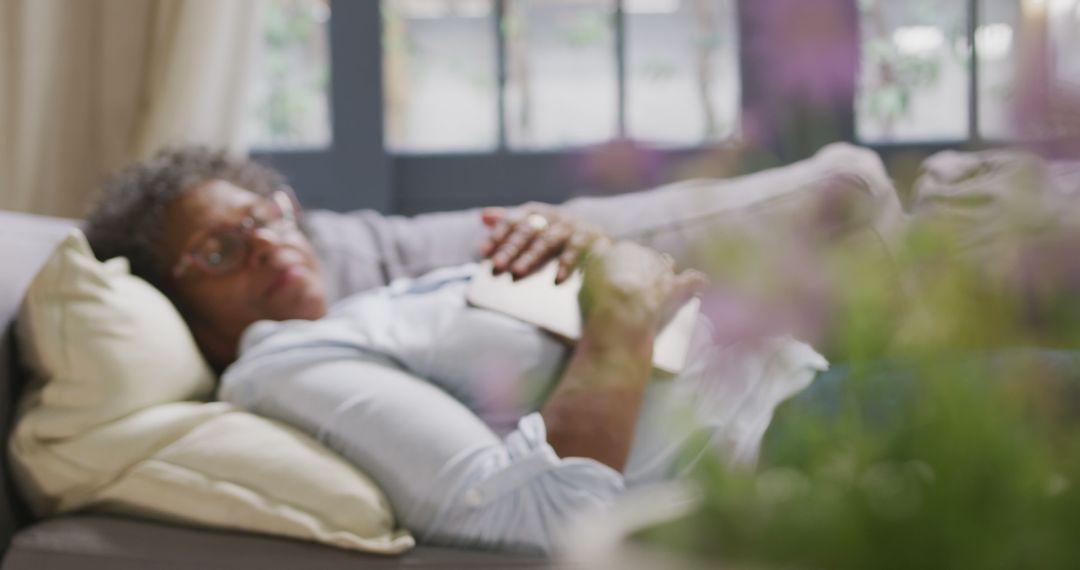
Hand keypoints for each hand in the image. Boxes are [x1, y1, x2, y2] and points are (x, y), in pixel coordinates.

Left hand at [479, 202, 608, 283]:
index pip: (513, 221)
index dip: (497, 235)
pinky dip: (566, 265)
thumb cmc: (557, 233)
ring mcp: (571, 227)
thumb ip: (510, 222)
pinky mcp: (589, 240)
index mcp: (536, 213)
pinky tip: (556, 280)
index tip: (483, 251)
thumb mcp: (535, 225)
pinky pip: (575, 252)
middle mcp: (553, 216)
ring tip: (518, 272)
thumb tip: (483, 216)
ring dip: (532, 257)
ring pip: (547, 241)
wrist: (598, 237)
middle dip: (511, 248)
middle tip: (497, 266)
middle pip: (528, 232)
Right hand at [578, 241, 707, 339]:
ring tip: (660, 283)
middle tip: (634, 286)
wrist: (622, 311)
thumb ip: (597, 253)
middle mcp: (644, 255)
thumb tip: (601, 243)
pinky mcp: (676, 288)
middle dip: (642, 269)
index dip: (620, 265)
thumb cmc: (600, 294)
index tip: (615, 276)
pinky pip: (692, 280)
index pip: (623, 252)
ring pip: (666, 265)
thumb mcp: (590, 268)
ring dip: (665, 273)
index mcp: (622, 249)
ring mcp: (662, 271)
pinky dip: (698, 281)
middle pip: (645, 259)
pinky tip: (704, 283)